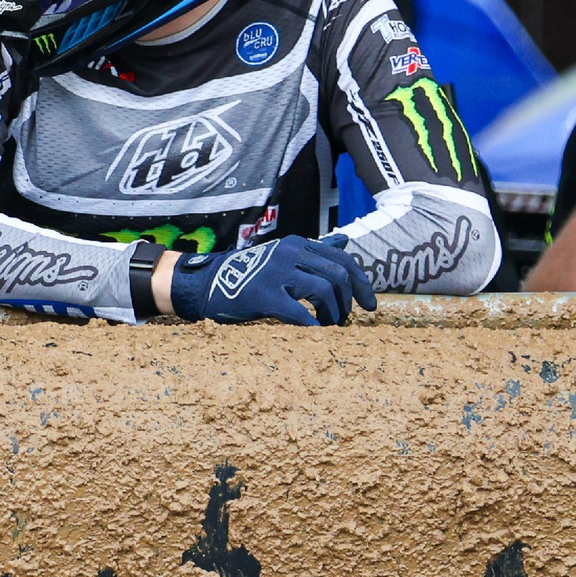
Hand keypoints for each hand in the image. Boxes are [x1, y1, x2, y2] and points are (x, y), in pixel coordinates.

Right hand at [164, 236, 375, 326]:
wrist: (206, 283)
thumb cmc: (248, 274)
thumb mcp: (283, 254)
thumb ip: (314, 250)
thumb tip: (345, 242)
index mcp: (298, 244)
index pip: (343, 261)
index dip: (361, 284)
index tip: (369, 306)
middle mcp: (290, 254)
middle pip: (338, 276)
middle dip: (348, 302)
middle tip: (343, 320)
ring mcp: (277, 273)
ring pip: (324, 292)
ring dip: (333, 314)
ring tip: (328, 326)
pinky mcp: (264, 295)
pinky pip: (299, 313)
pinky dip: (312, 326)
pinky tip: (314, 334)